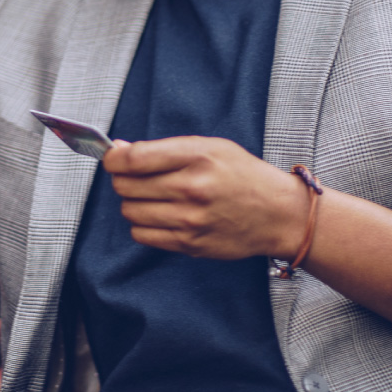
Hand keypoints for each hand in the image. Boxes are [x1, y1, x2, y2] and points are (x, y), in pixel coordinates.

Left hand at [101, 136, 308, 259]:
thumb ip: (164, 149)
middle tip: (137, 177)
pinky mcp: (190, 244)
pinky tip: (160, 216)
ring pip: (130, 212)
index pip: (133, 158)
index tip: (113, 158)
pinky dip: (143, 225)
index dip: (113, 158)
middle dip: (123, 179)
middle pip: (126, 185)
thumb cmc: (243, 176)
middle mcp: (192, 188)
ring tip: (152, 197)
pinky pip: (143, 236)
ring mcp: (190, 219)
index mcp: (197, 157)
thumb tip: (120, 150)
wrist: (278, 214)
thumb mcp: (211, 147)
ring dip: (133, 203)